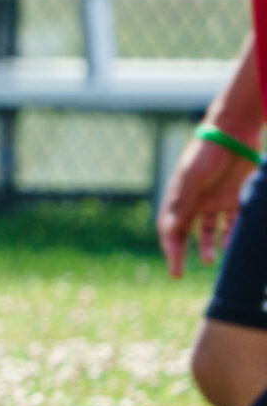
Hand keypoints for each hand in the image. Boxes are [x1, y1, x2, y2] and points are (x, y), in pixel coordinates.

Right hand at [158, 135, 256, 276]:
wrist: (234, 133)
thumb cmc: (206, 154)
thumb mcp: (190, 180)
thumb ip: (180, 205)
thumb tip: (168, 233)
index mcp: (179, 198)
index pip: (170, 229)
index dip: (170, 249)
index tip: (173, 268)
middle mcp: (196, 202)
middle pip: (186, 233)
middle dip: (182, 253)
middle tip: (180, 272)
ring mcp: (216, 201)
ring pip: (211, 232)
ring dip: (210, 247)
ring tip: (211, 260)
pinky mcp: (237, 199)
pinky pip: (235, 223)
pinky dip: (234, 236)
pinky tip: (234, 247)